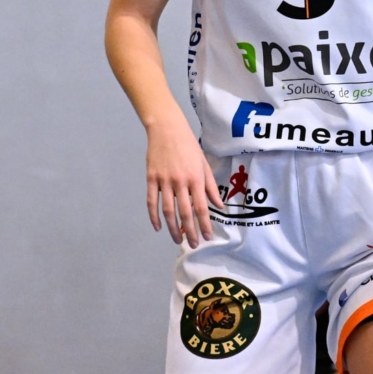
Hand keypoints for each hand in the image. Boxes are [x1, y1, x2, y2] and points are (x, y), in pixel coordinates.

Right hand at [145, 111, 222, 247]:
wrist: (167, 129)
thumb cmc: (189, 146)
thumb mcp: (204, 164)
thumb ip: (211, 186)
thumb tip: (219, 205)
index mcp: (196, 178)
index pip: (201, 207)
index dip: (204, 224)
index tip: (206, 237)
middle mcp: (180, 182)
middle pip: (184, 212)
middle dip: (189, 231)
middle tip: (192, 244)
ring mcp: (164, 181)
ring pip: (168, 210)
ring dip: (172, 228)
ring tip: (177, 239)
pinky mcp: (151, 179)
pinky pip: (152, 201)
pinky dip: (154, 216)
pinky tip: (158, 227)